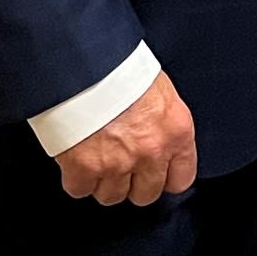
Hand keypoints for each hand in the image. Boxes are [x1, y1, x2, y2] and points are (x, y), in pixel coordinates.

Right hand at [52, 71, 197, 206]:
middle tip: (120, 162)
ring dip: (102, 180)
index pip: (181, 179)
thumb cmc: (120, 65)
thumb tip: (154, 135)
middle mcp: (151, 151)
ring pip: (111, 196)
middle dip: (132, 182)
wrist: (85, 59)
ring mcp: (118, 163)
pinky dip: (75, 178)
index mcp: (176, 131)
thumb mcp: (158, 88)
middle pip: (146, 194)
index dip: (164, 177)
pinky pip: (79, 189)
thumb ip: (161, 121)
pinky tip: (75, 158)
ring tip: (95, 156)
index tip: (154, 172)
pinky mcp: (84, 168)